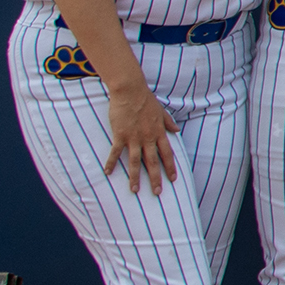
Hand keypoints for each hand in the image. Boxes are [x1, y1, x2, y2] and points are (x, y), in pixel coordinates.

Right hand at [104, 80, 180, 194]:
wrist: (130, 91)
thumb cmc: (146, 100)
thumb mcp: (161, 111)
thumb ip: (168, 122)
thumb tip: (177, 130)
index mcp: (159, 133)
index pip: (167, 154)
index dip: (170, 168)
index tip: (172, 180)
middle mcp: (148, 138)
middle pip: (153, 162)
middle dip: (156, 178)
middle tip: (157, 193)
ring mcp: (134, 138)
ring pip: (136, 161)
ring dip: (135, 177)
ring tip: (135, 190)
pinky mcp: (120, 135)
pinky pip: (116, 152)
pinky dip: (111, 163)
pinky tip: (107, 173)